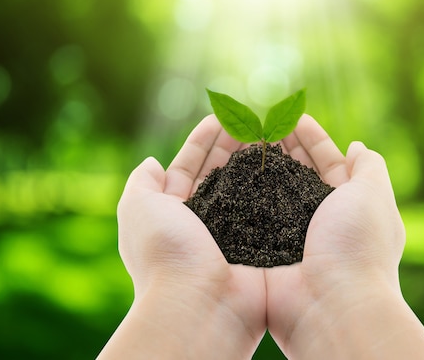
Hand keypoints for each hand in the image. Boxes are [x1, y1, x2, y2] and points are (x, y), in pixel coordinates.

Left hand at [99, 115, 265, 358]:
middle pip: (220, 174)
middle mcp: (204, 222)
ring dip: (255, 160)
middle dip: (232, 145)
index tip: (219, 117)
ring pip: (246, 187)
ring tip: (268, 134)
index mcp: (173, 213)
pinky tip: (286, 164)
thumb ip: (141, 183)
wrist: (201, 305)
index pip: (187, 168)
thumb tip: (151, 163)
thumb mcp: (138, 210)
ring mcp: (235, 233)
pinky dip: (276, 185)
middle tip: (249, 121)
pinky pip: (270, 207)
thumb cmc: (166, 254)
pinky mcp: (261, 245)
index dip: (202, 141)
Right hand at [266, 115, 423, 358]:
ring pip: (272, 190)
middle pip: (297, 173)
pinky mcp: (264, 248)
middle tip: (263, 123)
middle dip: (283, 146)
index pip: (328, 162)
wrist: (330, 305)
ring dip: (261, 164)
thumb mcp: (373, 196)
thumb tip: (357, 147)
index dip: (312, 137)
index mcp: (348, 204)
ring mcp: (290, 233)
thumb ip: (369, 167)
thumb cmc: (356, 247)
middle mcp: (319, 218)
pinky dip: (243, 191)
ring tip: (245, 139)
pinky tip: (231, 171)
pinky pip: (252, 213)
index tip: (293, 116)